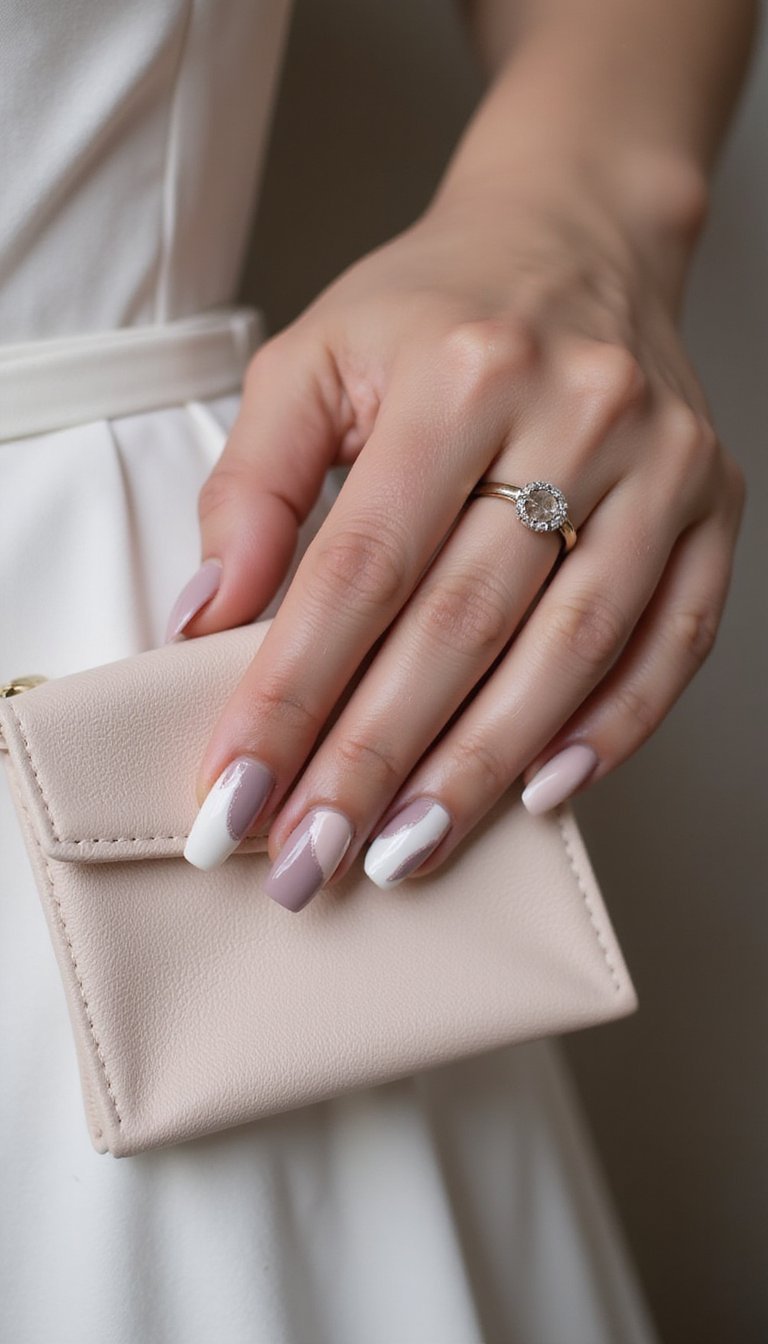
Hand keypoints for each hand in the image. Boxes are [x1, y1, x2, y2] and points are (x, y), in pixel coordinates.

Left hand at [173, 189, 744, 907]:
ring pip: (569, 648)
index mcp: (458, 371)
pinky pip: (676, 640)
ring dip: (481, 768)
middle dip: (376, 758)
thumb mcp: (313, 361)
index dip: (293, 692)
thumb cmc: (433, 311)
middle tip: (314, 860)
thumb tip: (208, 625)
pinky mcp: (713, 505)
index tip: (241, 793)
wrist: (577, 238)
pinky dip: (613, 728)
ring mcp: (660, 465)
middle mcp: (574, 413)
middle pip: (461, 623)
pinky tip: (541, 792)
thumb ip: (252, 487)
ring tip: (406, 852)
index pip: (359, 567)